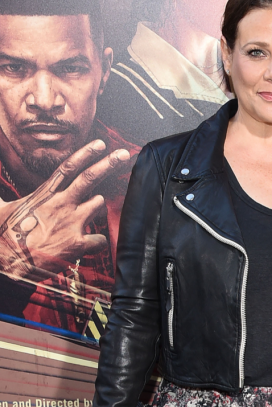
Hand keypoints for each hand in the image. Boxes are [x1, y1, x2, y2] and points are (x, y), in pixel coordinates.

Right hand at [0, 140, 130, 280]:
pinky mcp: (78, 244)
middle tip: (123, 154)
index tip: (100, 144)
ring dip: (96, 207)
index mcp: (44, 196)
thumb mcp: (0, 209)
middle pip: (89, 178)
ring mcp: (71, 223)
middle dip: (108, 164)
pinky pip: (100, 238)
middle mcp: (61, 205)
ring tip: (82, 216)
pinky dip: (97, 242)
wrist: (7, 262)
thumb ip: (1, 195)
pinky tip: (86, 245)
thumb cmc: (4, 236)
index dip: (85, 154)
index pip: (67, 169)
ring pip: (98, 205)